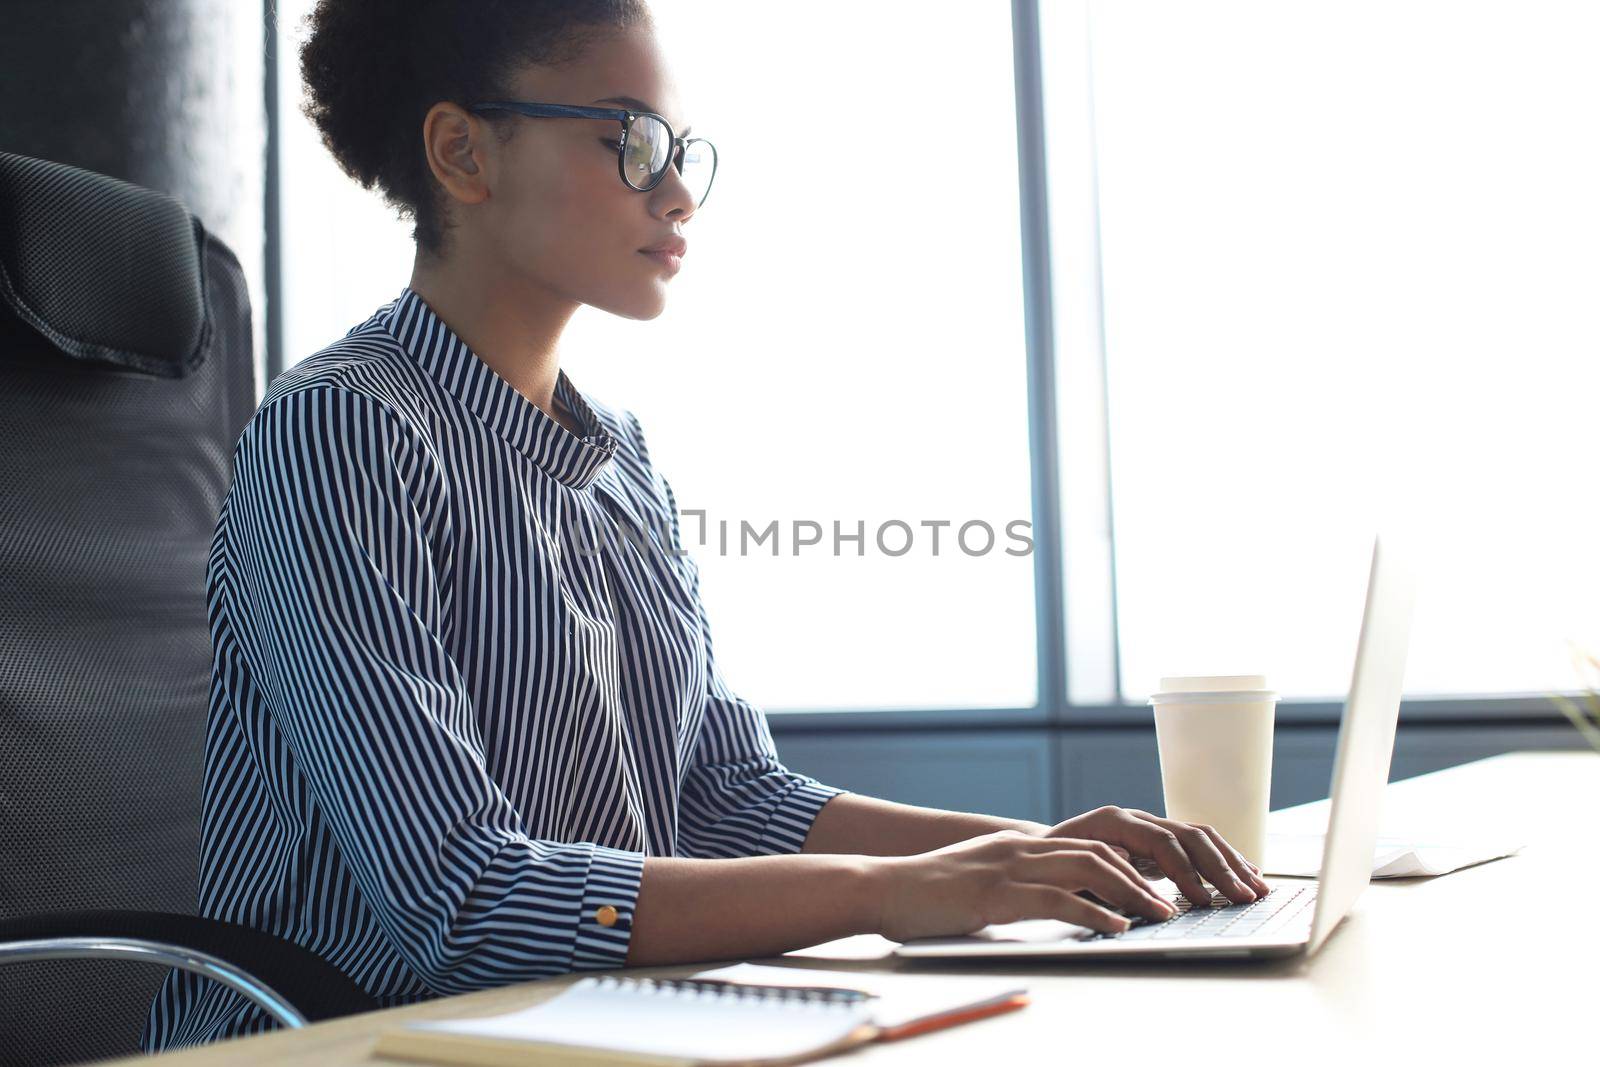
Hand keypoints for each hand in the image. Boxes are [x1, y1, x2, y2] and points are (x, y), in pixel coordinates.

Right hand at [871, 829, 1177, 941]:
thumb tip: (1050, 904)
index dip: (1127, 866)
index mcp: (1018, 844)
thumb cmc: (927, 894)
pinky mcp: (996, 894)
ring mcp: (1009, 868)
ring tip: (1158, 916)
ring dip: (1130, 894)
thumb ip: (1015, 885)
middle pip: (1098, 854)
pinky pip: (1057, 899)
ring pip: (1087, 870)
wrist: (883, 888)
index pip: (1087, 846)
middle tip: (1171, 904)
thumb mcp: (980, 881)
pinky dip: (1093, 912)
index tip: (1155, 889)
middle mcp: (1019, 848)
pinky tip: (1116, 927)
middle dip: (1141, 879)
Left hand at [1040, 806, 1270, 906]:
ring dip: (1232, 863)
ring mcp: (1152, 826)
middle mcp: (1138, 818)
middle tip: (1245, 898)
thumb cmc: (1053, 863)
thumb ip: (1102, 874)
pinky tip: (1247, 876)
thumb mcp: (1069, 870)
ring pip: (1201, 837)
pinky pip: (1200, 845)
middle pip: (1190, 836)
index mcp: (1115, 822)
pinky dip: (1225, 860)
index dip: (1186, 871)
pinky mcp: (1161, 842)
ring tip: (1258, 889)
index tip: (1203, 899)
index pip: (1162, 841)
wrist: (1044, 849)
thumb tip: (1140, 884)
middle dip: (1221, 868)